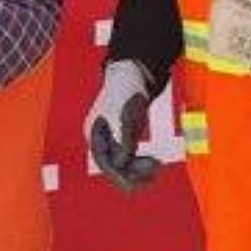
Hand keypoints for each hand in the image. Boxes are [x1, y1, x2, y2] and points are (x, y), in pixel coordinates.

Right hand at [84, 61, 157, 190]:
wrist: (132, 71)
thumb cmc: (126, 91)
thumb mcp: (126, 116)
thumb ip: (123, 141)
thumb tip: (120, 165)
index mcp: (93, 133)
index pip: (104, 163)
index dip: (121, 174)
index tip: (140, 179)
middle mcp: (99, 138)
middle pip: (113, 166)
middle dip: (132, 172)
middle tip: (155, 171)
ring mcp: (110, 138)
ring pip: (122, 164)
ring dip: (138, 169)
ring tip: (157, 166)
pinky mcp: (122, 136)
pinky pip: (130, 157)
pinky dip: (141, 161)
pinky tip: (154, 161)